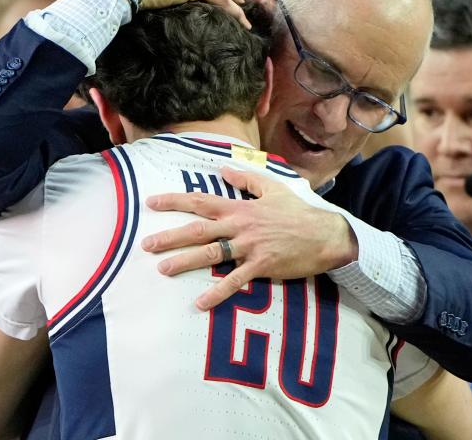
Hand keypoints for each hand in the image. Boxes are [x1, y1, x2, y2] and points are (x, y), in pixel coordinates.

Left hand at [142, 166, 357, 309]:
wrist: (325, 235)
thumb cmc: (298, 212)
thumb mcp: (272, 188)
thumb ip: (245, 179)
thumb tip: (222, 170)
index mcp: (240, 207)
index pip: (201, 201)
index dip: (175, 201)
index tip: (152, 203)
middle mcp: (240, 226)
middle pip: (199, 230)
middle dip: (170, 236)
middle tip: (146, 244)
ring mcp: (250, 247)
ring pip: (211, 254)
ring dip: (186, 261)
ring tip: (163, 269)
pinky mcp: (261, 266)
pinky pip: (235, 281)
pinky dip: (217, 292)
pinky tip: (200, 302)